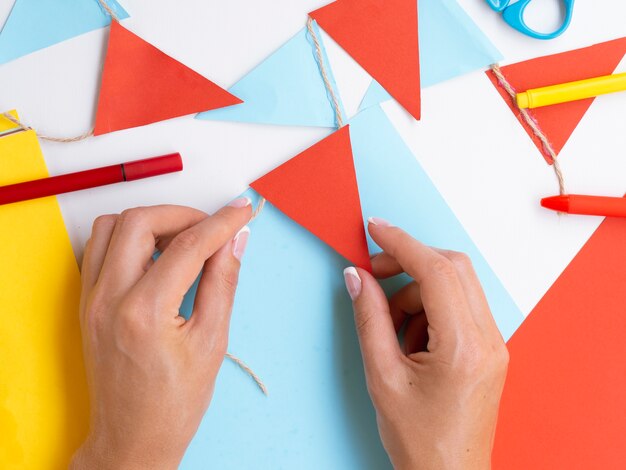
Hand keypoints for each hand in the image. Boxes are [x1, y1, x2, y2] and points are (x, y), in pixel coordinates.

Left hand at [70, 199, 251, 468]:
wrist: (132, 439)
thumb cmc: (173, 403)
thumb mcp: (212, 342)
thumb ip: (223, 282)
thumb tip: (235, 241)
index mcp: (144, 313)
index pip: (188, 245)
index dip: (221, 222)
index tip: (240, 212)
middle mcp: (109, 299)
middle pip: (140, 221)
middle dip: (183, 215)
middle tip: (212, 229)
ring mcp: (91, 300)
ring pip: (112, 227)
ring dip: (151, 222)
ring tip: (183, 240)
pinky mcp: (86, 303)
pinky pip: (98, 248)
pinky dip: (127, 238)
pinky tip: (154, 255)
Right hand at [343, 218, 508, 469]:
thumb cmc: (419, 440)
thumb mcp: (382, 377)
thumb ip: (369, 319)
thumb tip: (357, 278)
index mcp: (463, 347)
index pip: (435, 271)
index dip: (401, 244)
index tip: (375, 229)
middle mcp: (488, 340)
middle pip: (453, 268)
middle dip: (409, 262)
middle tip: (373, 274)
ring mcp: (493, 344)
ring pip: (456, 285)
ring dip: (418, 291)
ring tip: (392, 328)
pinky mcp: (488, 349)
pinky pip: (460, 307)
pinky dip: (430, 308)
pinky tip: (411, 338)